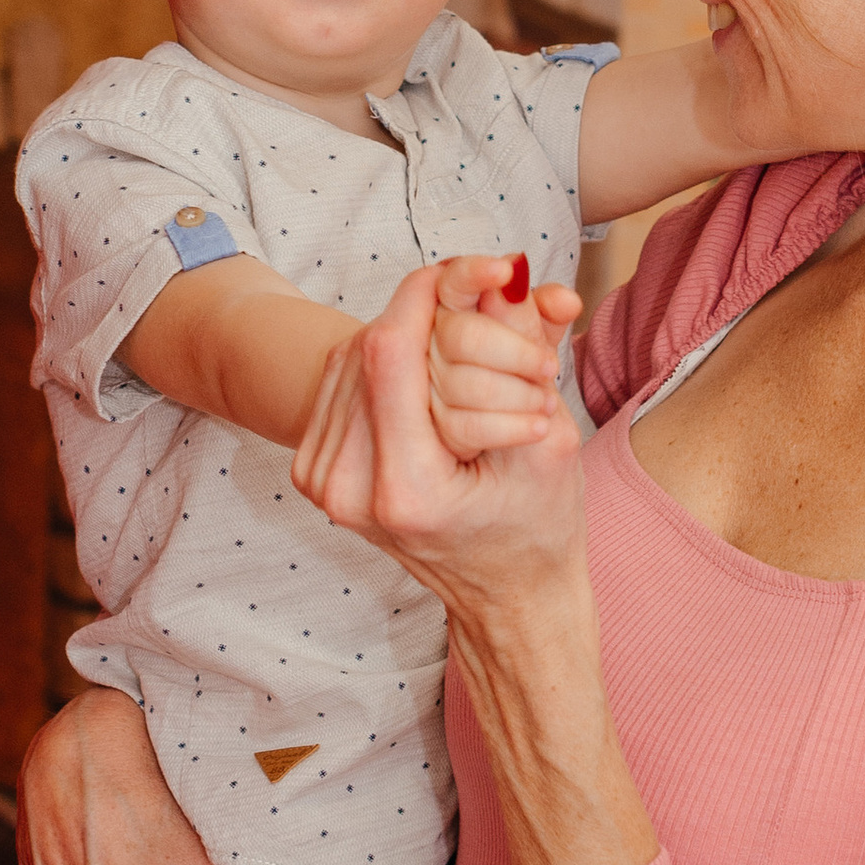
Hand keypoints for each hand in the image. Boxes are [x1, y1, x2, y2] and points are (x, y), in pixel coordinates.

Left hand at [292, 260, 588, 622]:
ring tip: (463, 354)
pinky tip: (426, 378)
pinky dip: (386, 363)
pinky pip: (343, 383)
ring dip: (407, 337)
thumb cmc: (538, 529)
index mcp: (406, 491)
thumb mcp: (551, 440)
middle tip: (482, 314)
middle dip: (429, 316)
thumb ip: (526, 352)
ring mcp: (322, 483)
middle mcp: (347, 489)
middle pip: (368, 347)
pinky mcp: (314, 472)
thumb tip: (508, 272)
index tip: (472, 270)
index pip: (391, 351)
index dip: (430, 293)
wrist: (505, 595)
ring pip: (351, 357)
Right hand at [427, 252, 581, 462]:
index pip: (449, 282)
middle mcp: (425, 351)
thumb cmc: (532, 417)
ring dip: (516, 392)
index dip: (472, 272)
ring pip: (458, 381)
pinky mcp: (428, 439)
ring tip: (546, 404)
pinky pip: (459, 425)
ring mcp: (418, 395)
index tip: (505, 270)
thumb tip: (564, 299)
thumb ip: (539, 326)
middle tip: (549, 367)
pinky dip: (507, 427)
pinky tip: (536, 429)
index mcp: (452, 316)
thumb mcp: (537, 364)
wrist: (530, 486)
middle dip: (514, 350)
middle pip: (458, 335)